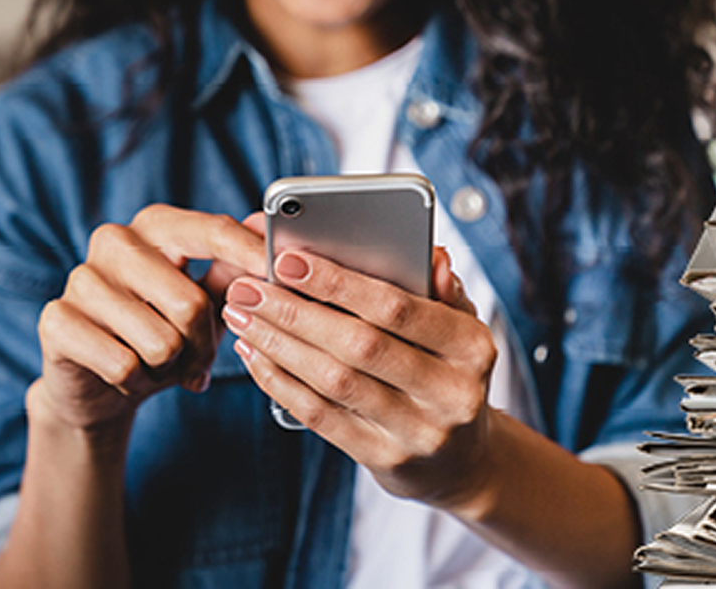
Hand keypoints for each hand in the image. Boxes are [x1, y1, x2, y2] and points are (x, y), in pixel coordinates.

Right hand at [35, 205, 266, 432]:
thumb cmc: (164, 330)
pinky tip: (130, 375)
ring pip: (160, 341)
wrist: (101, 382)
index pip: (213, 231)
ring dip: (171, 367)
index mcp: (157, 226)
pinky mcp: (56, 321)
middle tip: (199, 359)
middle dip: (205, 344)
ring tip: (160, 363)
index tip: (281, 272)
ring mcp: (80, 278)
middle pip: (191, 302)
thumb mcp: (208, 300)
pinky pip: (124, 364)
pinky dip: (137, 381)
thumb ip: (236, 268)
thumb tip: (267, 231)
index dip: (251, 254)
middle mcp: (115, 241)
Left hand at [222, 246, 497, 508]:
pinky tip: (257, 356)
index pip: (399, 308)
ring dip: (279, 345)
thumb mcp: (460, 327)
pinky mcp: (385, 459)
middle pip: (359, 345)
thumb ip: (442, 289)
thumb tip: (431, 255)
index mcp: (473, 347)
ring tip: (242, 316)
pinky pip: (322, 416)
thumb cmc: (450, 373)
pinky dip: (281, 383)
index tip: (288, 260)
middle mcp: (452, 392)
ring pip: (335, 382)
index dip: (339, 283)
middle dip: (295, 312)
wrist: (462, 459)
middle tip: (248, 288)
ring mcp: (419, 431)